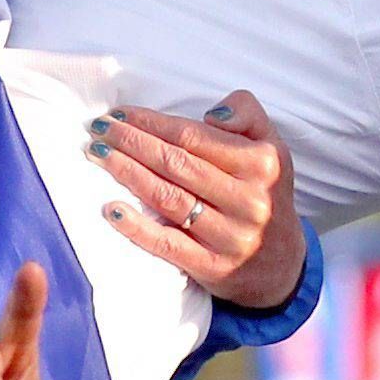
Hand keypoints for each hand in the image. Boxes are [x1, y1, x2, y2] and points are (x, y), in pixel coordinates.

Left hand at [98, 91, 304, 310]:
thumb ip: (247, 114)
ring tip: (97, 155)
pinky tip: (111, 210)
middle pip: (176, 164)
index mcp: (261, 164)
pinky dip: (137, 227)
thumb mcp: (273, 148)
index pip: (194, 136)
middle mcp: (248, 199)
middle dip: (131, 142)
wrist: (282, 265)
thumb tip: (210, 114)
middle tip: (99, 129)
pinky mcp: (212, 266)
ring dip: (127, 173)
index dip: (152, 123)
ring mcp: (230, 235)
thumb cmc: (265, 195)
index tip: (121, 113)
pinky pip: (168, 244)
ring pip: (168, 198)